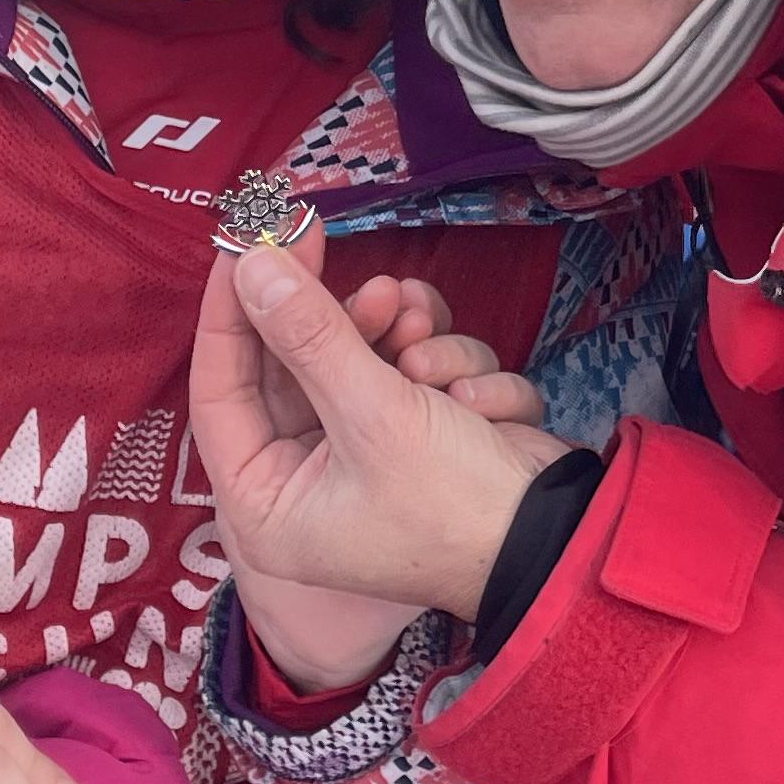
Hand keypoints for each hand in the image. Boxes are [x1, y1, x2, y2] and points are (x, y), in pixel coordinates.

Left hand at [192, 246, 566, 690]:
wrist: (562, 544)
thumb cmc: (452, 504)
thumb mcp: (373, 414)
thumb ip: (308, 335)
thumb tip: (252, 264)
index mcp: (266, 503)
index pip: (220, 389)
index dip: (232, 310)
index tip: (249, 239)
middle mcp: (305, 483)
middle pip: (297, 366)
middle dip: (345, 321)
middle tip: (378, 284)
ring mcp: (363, 457)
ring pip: (362, 359)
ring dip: (405, 344)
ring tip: (432, 343)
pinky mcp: (419, 436)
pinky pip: (412, 376)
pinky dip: (449, 373)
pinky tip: (478, 400)